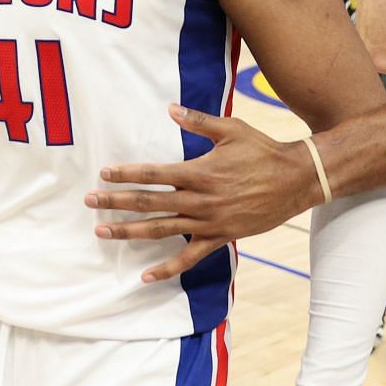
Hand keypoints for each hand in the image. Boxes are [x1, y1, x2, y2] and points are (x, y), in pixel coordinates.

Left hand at [85, 106, 319, 282]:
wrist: (296, 180)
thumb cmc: (262, 151)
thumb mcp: (231, 129)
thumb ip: (198, 121)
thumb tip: (169, 108)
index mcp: (199, 172)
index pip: (154, 173)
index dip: (127, 174)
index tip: (104, 174)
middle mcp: (200, 199)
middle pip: (150, 202)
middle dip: (116, 202)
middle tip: (89, 202)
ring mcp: (209, 222)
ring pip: (162, 230)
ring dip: (130, 232)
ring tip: (103, 233)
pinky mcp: (220, 238)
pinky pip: (189, 257)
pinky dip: (167, 269)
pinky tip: (146, 276)